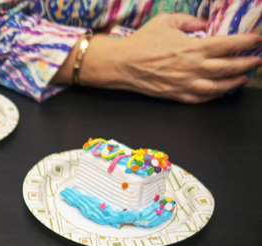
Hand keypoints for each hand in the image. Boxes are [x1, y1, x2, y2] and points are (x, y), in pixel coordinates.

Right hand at [55, 14, 261, 102]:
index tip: (256, 40)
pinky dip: (213, 96)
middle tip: (257, 61)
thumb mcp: (166, 21)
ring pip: (218, 87)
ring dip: (234, 83)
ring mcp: (185, 83)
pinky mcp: (175, 95)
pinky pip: (200, 98)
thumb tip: (203, 25)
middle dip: (246, 63)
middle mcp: (193, 67)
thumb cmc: (142, 41)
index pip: (227, 45)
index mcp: (193, 47)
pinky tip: (220, 92)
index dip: (245, 42)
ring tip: (243, 78)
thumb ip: (189, 21)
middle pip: (228, 67)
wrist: (121, 64)